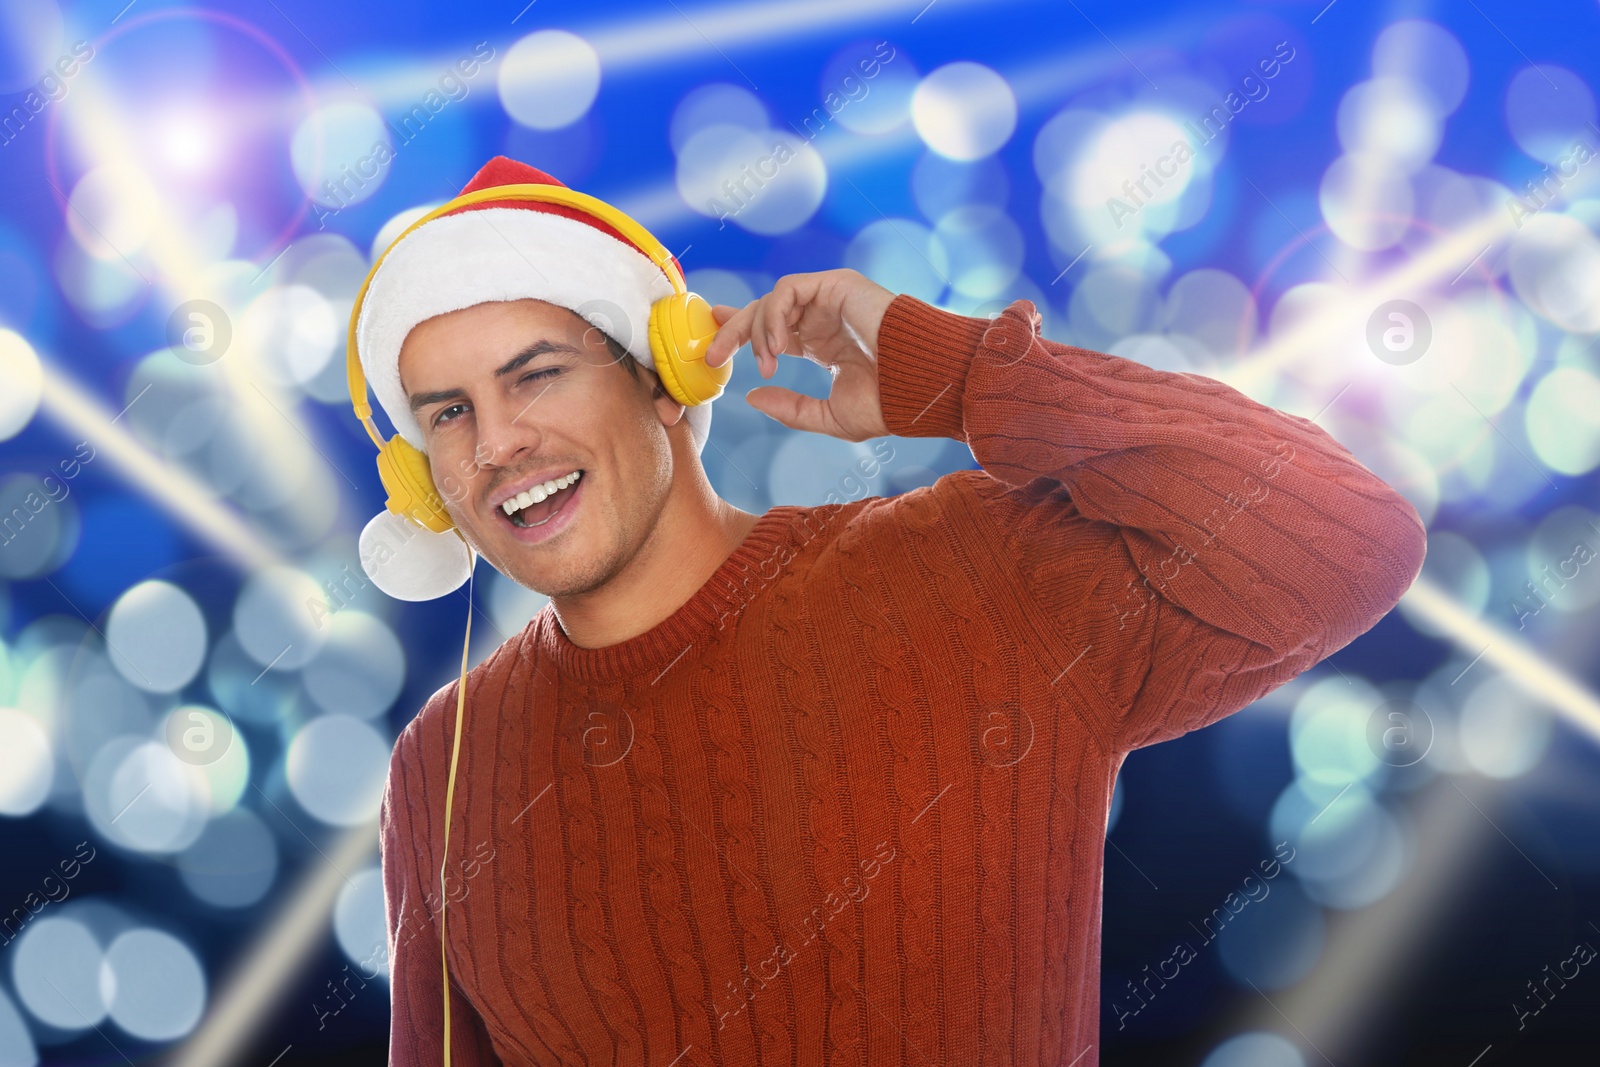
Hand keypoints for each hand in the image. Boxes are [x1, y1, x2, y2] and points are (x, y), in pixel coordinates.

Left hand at [704, 268, 896, 441]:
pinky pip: (788, 289)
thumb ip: (791, 408)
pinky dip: (774, 315)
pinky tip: (777, 346)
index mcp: (821, 343)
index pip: (772, 330)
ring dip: (757, 331)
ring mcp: (829, 299)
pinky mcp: (836, 284)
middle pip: (763, 313)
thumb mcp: (831, 415)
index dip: (740, 333)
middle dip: (733, 330)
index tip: (713, 345)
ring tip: (766, 363)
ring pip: (771, 300)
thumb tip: (752, 397)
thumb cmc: (889, 402)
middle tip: (712, 355)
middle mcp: (822, 317)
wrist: (921, 383)